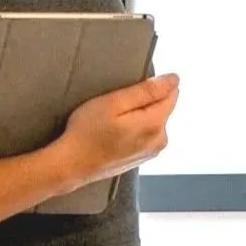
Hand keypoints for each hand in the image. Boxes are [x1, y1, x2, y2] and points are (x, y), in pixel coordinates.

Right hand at [53, 73, 180, 189]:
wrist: (72, 165)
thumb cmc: (87, 133)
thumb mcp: (113, 102)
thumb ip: (146, 90)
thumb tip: (174, 80)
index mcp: (155, 124)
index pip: (171, 93)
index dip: (152, 85)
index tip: (130, 91)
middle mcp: (160, 140)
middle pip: (162, 107)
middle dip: (144, 102)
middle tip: (116, 107)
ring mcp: (151, 151)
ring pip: (153, 120)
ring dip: (138, 115)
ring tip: (113, 121)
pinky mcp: (142, 157)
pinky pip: (145, 133)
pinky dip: (133, 129)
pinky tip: (114, 133)